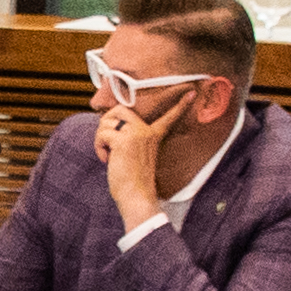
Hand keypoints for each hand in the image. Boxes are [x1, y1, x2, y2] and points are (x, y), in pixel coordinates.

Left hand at [94, 93, 179, 226]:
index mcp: (154, 136)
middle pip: (120, 109)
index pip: (168, 117)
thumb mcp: (136, 155)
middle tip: (107, 139)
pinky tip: (106, 160)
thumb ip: (130, 140)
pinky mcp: (124, 141)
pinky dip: (99, 147)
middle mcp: (147, 131)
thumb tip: (109, 127)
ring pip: (106, 121)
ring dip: (100, 138)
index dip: (180, 105)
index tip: (192, 93)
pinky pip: (102, 134)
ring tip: (108, 154)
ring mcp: (136, 134)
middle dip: (106, 121)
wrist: (136, 197)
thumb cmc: (133, 181)